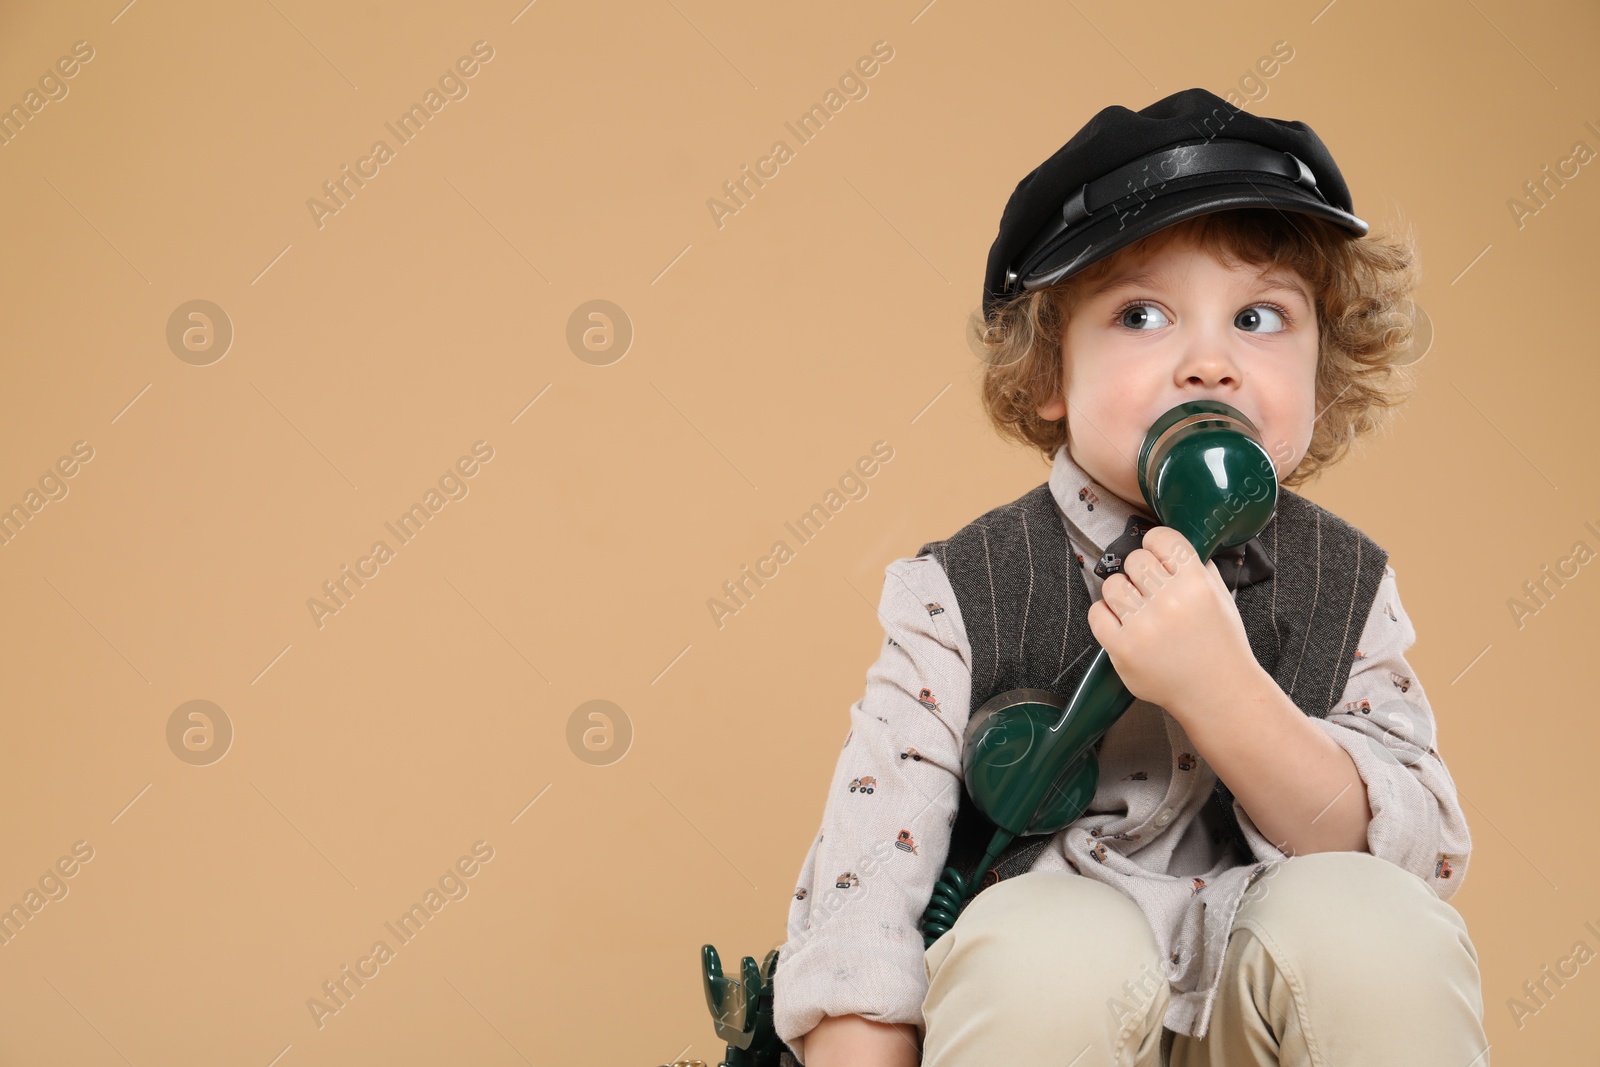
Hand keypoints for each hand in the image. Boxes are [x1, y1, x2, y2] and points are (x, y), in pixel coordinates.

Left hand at [1086, 525, 1260, 717]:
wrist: (1218, 693)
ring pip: (1112, 584)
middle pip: (1134, 560)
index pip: (1160, 538)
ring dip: (1123, 593)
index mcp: (1196, 583)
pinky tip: (1124, 623)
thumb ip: (1197, 566)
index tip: (1158, 556)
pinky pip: (1097, 613)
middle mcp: (1168, 602)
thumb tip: (1168, 544)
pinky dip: (1106, 615)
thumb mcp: (1221, 595)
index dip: (1157, 545)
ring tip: (1138, 608)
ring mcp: (1143, 627)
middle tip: (1152, 591)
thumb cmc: (1220, 644)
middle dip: (1142, 573)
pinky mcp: (1122, 649)